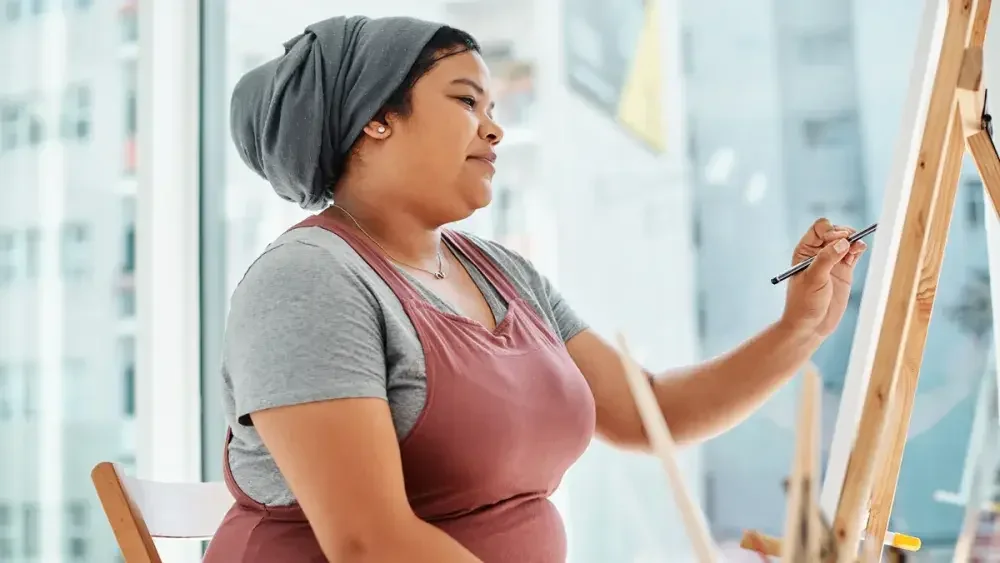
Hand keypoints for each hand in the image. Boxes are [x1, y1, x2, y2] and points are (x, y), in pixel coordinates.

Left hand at [780, 218, 867, 338]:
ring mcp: (832, 262)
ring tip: (857, 247)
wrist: (811, 325)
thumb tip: (843, 242)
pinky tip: (861, 249)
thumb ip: (827, 259)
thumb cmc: (805, 303)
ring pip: (846, 242)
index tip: (836, 242)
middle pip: (835, 232)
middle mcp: (818, 253)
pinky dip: (858, 249)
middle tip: (849, 244)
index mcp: (804, 251)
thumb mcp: (813, 279)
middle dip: (844, 234)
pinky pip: (853, 254)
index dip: (830, 231)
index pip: (819, 229)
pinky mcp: (843, 271)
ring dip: (853, 240)